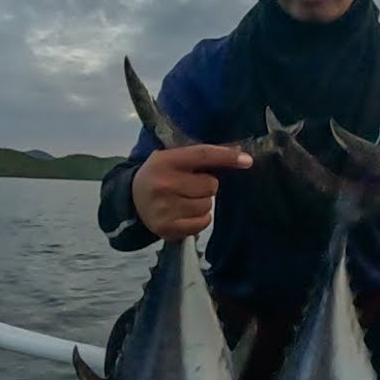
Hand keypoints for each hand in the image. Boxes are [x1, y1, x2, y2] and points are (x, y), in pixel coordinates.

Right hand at [132, 145, 251, 240]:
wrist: (132, 199)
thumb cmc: (161, 175)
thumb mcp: (173, 158)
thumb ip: (202, 156)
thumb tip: (240, 152)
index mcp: (165, 160)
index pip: (202, 155)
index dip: (227, 156)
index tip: (247, 160)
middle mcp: (163, 184)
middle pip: (210, 185)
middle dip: (207, 186)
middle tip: (190, 186)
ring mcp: (164, 208)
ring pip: (207, 205)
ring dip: (202, 203)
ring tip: (184, 200)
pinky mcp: (167, 227)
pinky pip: (202, 222)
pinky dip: (200, 219)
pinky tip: (185, 213)